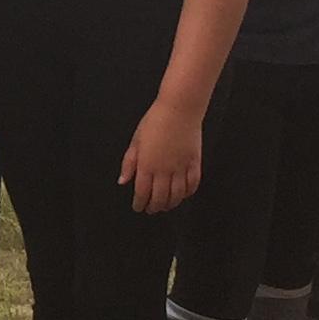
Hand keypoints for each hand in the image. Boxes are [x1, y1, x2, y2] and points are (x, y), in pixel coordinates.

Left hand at [119, 100, 205, 214]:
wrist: (179, 109)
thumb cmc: (154, 121)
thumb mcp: (136, 140)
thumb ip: (129, 163)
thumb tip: (123, 181)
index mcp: (147, 165)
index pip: (142, 192)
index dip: (140, 203)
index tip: (138, 208)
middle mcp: (164, 170)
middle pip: (160, 197)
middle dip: (154, 207)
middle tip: (151, 210)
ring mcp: (181, 168)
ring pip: (177, 195)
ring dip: (170, 204)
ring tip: (165, 206)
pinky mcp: (195, 163)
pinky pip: (192, 185)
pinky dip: (187, 193)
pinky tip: (182, 195)